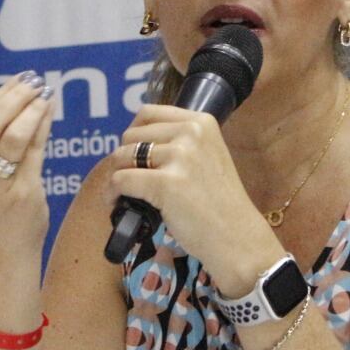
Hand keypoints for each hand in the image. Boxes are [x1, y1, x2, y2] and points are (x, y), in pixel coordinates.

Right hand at [0, 73, 54, 261]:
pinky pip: (34, 150)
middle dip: (15, 96)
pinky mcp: (22, 192)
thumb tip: (11, 95)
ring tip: (45, 94)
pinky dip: (43, 125)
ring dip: (32, 108)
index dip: (0, 94)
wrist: (3, 251)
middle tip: (35, 82)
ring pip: (14, 134)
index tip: (19, 80)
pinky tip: (49, 111)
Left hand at [105, 105, 282, 294]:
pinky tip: (117, 204)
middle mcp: (191, 132)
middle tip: (131, 179)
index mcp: (201, 122)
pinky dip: (112, 194)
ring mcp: (180, 156)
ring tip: (122, 193)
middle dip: (124, 158)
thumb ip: (180, 144)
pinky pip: (120, 180)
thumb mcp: (208, 157)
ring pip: (122, 156)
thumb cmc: (221, 204)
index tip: (135, 154)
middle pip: (131, 135)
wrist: (237, 237)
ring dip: (116, 175)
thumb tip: (135, 143)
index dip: (134, 134)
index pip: (148, 113)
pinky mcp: (166, 183)